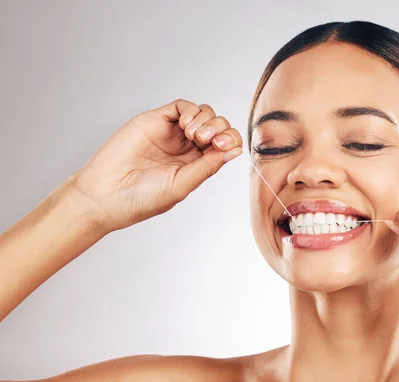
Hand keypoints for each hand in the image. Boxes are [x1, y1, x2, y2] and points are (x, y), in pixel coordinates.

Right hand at [68, 99, 242, 231]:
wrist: (104, 195)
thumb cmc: (141, 199)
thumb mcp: (181, 185)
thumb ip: (207, 166)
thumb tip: (234, 150)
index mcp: (196, 166)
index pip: (225, 146)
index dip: (230, 141)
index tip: (222, 147)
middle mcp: (186, 148)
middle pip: (218, 127)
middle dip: (220, 129)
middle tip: (205, 141)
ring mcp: (171, 133)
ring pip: (204, 113)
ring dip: (207, 120)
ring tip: (193, 135)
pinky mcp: (155, 121)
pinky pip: (181, 106)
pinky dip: (191, 110)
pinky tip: (186, 126)